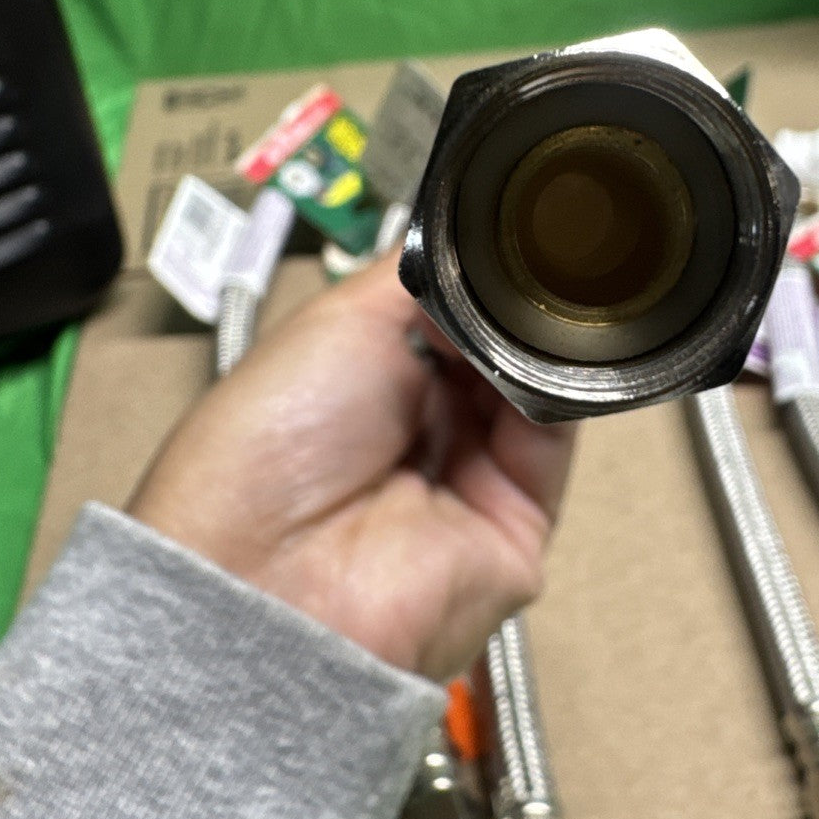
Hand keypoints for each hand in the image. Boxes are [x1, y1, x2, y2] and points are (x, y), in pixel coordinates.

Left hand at [128, 254, 574, 681]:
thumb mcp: (337, 321)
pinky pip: (557, 444)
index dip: (477, 283)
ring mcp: (467, 478)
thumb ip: (422, 279)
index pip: (452, 316)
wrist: (273, 576)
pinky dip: (554, 394)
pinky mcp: (514, 526)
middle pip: (501, 349)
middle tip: (509, 277)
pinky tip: (528, 363)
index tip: (506, 242)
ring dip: (529, 347)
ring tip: (503, 326)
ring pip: (537, 388)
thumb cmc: (261, 457)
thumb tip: (483, 249)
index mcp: (364, 381)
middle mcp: (417, 431)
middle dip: (507, 311)